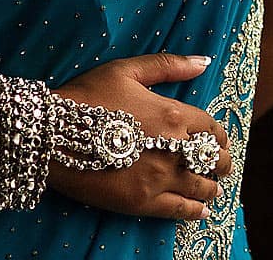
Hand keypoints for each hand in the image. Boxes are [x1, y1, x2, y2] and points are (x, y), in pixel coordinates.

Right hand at [45, 51, 235, 221]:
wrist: (51, 133)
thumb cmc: (87, 96)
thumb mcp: (127, 70)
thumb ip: (168, 65)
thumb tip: (203, 62)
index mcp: (174, 115)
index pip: (212, 129)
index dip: (219, 137)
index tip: (218, 142)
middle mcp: (174, 148)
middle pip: (214, 160)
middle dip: (221, 163)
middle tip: (220, 166)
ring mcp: (160, 177)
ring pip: (202, 187)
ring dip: (211, 187)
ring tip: (211, 188)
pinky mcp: (141, 202)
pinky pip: (180, 210)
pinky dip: (195, 211)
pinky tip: (200, 210)